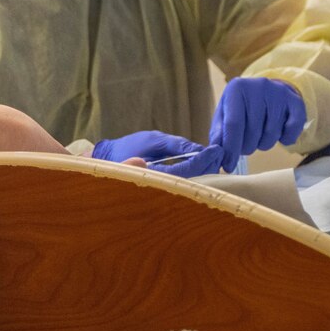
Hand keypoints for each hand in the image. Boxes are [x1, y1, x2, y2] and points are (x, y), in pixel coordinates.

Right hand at [92, 130, 224, 178]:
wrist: (109, 159)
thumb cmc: (129, 147)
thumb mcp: (153, 140)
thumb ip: (177, 146)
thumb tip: (200, 150)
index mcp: (158, 177)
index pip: (190, 171)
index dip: (205, 159)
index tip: (217, 148)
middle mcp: (162, 188)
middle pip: (195, 181)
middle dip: (209, 165)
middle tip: (220, 151)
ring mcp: (164, 191)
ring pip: (192, 184)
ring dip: (205, 169)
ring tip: (213, 155)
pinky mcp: (165, 189)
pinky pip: (185, 183)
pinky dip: (196, 172)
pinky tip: (202, 162)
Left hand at [209, 78, 305, 172]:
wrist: (268, 91)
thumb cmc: (241, 107)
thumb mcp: (225, 113)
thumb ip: (219, 132)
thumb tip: (216, 152)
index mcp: (236, 88)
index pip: (233, 124)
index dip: (231, 149)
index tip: (228, 166)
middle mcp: (258, 86)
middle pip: (253, 131)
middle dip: (247, 147)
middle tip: (245, 146)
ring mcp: (279, 92)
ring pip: (271, 134)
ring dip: (264, 144)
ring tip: (259, 136)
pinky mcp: (295, 101)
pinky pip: (292, 131)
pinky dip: (285, 140)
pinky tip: (279, 135)